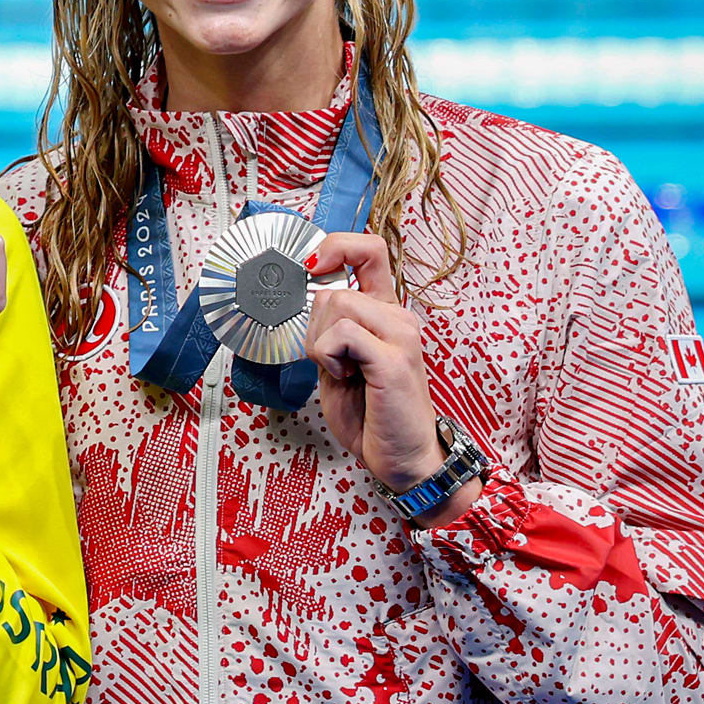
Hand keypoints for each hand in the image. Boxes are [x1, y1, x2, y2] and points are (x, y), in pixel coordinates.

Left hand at [304, 233, 477, 523]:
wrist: (403, 458)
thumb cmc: (371, 414)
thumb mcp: (339, 364)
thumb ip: (328, 330)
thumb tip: (300, 299)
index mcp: (387, 313)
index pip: (370, 250)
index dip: (336, 246)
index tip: (311, 266)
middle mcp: (399, 317)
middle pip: (334, 288)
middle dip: (313, 327)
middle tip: (331, 362)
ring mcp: (401, 334)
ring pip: (335, 305)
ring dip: (320, 345)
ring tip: (343, 374)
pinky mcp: (394, 357)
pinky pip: (341, 334)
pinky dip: (328, 357)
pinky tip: (348, 379)